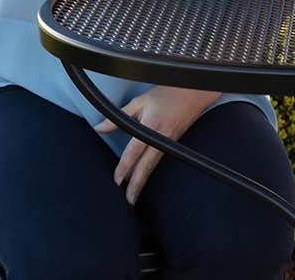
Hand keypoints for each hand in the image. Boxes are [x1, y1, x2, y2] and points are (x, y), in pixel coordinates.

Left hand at [95, 85, 219, 204]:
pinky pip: (159, 160)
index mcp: (151, 126)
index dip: (124, 167)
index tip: (116, 180)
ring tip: (134, 194)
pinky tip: (143, 176)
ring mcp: (169, 142)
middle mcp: (161, 138)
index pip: (134, 152)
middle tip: (129, 200)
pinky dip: (150, 170)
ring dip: (143, 180)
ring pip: (153, 166)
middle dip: (137, 185)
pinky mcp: (173, 143)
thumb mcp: (139, 101)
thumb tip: (99, 128)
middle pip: (147, 167)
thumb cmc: (167, 94)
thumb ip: (117, 116)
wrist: (194, 93)